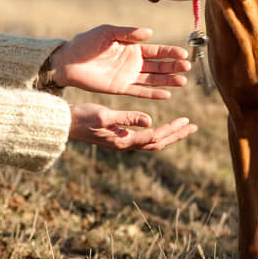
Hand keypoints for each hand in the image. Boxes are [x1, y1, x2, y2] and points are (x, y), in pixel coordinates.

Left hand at [48, 25, 190, 99]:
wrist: (68, 60)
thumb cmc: (86, 42)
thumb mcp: (107, 32)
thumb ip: (128, 33)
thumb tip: (150, 33)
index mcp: (132, 47)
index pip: (157, 51)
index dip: (170, 52)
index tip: (184, 54)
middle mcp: (133, 62)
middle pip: (159, 66)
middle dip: (174, 67)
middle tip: (187, 68)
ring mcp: (128, 76)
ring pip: (153, 80)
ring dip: (168, 81)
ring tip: (183, 82)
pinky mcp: (120, 87)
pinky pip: (139, 91)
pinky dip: (153, 93)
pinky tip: (166, 94)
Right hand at [68, 103, 196, 150]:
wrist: (64, 124)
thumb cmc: (81, 117)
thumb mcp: (104, 115)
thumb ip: (127, 118)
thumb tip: (151, 120)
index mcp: (124, 140)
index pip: (155, 136)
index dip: (172, 129)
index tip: (187, 120)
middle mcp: (125, 144)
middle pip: (158, 142)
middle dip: (176, 135)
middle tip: (193, 127)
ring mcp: (121, 142)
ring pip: (151, 142)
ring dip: (169, 135)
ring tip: (182, 127)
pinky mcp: (118, 137)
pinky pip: (143, 138)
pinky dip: (156, 133)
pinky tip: (160, 127)